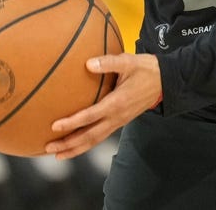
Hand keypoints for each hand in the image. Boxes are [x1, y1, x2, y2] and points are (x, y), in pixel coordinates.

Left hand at [45, 53, 161, 159]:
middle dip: (69, 144)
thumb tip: (88, 63)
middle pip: (90, 136)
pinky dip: (86, 143)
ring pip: (95, 140)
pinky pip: (100, 136)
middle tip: (49, 148)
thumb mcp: (129, 61)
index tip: (55, 126)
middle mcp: (117, 117)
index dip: (72, 123)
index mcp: (117, 103)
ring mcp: (119, 121)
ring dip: (75, 148)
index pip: (90, 116)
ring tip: (57, 154)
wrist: (166, 81)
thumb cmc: (146, 69)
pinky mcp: (120, 121)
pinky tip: (75, 144)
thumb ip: (108, 62)